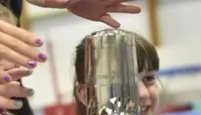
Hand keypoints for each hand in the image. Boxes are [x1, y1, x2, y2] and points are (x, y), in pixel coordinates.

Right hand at [0, 6, 45, 80]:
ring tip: (31, 67)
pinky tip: (8, 77)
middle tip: (43, 58)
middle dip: (30, 51)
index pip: (15, 31)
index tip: (41, 44)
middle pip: (14, 42)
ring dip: (19, 60)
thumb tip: (3, 33)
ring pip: (5, 52)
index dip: (29, 38)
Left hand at [26, 0, 140, 27]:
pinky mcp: (97, 15)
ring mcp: (101, 7)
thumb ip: (65, 0)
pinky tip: (118, 26)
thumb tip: (61, 2)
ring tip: (139, 9)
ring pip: (117, 8)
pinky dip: (112, 23)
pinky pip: (107, 19)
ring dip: (128, 9)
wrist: (63, 0)